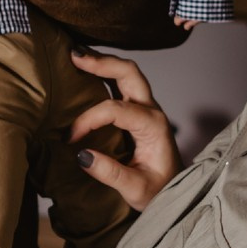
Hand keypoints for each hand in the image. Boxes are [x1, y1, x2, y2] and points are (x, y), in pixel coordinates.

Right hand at [68, 49, 179, 212]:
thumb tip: (82, 156)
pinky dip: (105, 72)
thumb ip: (110, 173)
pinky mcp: (139, 110)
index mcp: (153, 126)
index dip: (89, 119)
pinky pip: (123, 83)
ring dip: (103, 62)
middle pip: (129, 73)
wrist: (175, 191)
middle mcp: (152, 110)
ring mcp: (147, 107)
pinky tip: (88, 70)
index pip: (116, 110)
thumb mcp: (136, 190)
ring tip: (77, 56)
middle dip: (102, 62)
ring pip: (128, 72)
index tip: (71, 139)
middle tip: (74, 56)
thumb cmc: (158, 190)